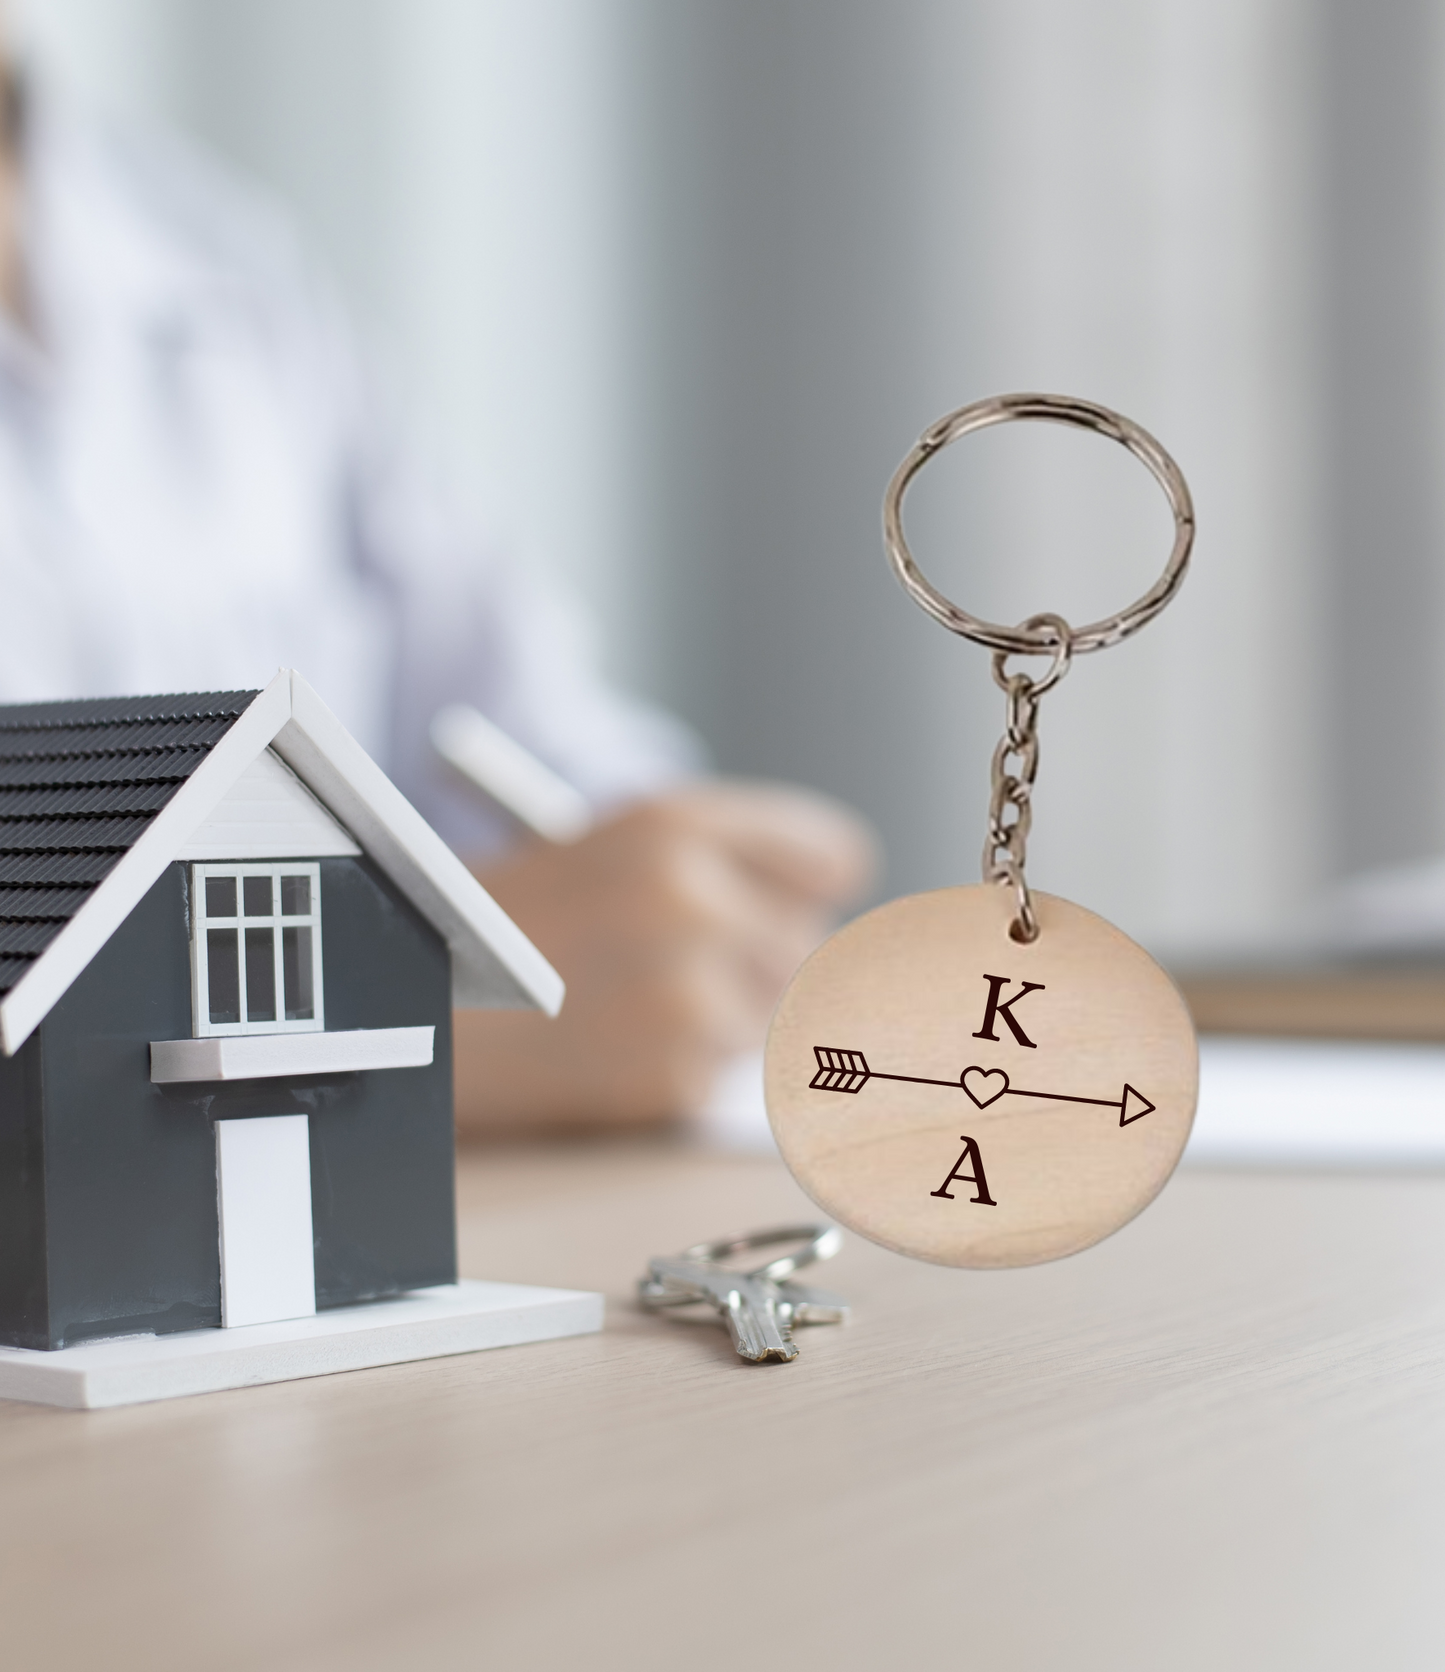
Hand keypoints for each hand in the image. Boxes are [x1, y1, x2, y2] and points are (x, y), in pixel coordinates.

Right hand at [454, 780, 876, 1133]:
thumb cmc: (503, 922)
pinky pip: (729, 1069)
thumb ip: (723, 864)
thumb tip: (829, 913)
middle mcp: (693, 902)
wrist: (402, 1012)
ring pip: (780, 1011)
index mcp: (676, 825)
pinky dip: (687, 1068)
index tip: (793, 904)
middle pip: (811, 942)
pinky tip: (617, 1046)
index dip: (810, 885)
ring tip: (637, 1004)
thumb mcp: (609, 847)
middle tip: (683, 966)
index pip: (832, 857)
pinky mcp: (671, 1077)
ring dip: (732, 1017)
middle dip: (760, 959)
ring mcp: (686, 994)